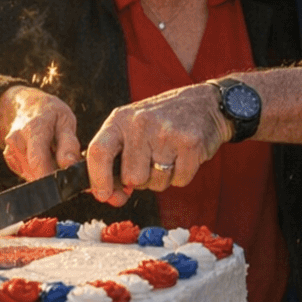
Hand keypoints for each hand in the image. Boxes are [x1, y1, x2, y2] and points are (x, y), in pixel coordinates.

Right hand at [0, 86, 81, 180]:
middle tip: (64, 164)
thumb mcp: (65, 119)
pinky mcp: (10, 159)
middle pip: (35, 171)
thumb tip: (70, 165)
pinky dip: (38, 170)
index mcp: (33, 129)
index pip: (38, 161)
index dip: (52, 176)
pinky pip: (27, 173)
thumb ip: (69, 143)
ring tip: (53, 154)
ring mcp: (11, 151)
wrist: (25, 105)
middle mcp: (16, 141)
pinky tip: (43, 156)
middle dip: (52, 175)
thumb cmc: (50, 113)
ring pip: (32, 175)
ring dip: (46, 172)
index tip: (66, 183)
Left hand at [88, 82, 226, 206]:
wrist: (204, 103)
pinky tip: (183, 156)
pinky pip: (179, 181)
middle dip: (140, 180)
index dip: (98, 179)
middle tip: (150, 163)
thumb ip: (115, 161)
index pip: (98, 152)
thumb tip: (109, 198)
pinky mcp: (190, 144)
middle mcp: (141, 123)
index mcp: (120, 119)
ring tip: (168, 155)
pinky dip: (181, 176)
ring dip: (162, 178)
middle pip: (131, 177)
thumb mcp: (131, 129)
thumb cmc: (161, 121)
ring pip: (156, 183)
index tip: (103, 195)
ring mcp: (166, 133)